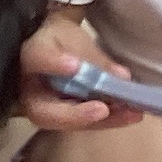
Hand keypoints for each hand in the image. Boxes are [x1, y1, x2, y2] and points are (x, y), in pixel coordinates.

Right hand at [16, 9, 124, 133]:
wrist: (51, 48)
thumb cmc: (61, 39)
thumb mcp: (74, 37)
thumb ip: (94, 57)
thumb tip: (122, 77)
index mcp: (30, 56)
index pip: (37, 58)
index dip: (55, 64)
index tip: (75, 66)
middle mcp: (29, 89)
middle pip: (43, 112)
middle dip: (76, 114)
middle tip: (102, 110)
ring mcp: (43, 108)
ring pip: (66, 123)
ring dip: (100, 121)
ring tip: (131, 114)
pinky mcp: (61, 117)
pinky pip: (81, 124)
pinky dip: (107, 120)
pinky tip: (132, 115)